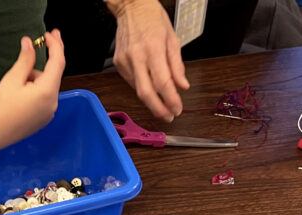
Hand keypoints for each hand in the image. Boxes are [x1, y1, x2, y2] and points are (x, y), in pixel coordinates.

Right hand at [0, 29, 65, 154]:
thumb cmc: (1, 108)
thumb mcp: (13, 78)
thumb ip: (25, 59)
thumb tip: (29, 44)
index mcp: (47, 92)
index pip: (58, 62)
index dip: (55, 45)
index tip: (49, 35)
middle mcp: (52, 103)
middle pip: (51, 75)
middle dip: (39, 66)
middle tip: (32, 54)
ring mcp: (49, 113)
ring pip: (46, 86)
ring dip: (34, 80)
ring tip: (15, 88)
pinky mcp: (43, 118)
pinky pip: (43, 98)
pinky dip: (34, 92)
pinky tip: (18, 97)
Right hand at [110, 0, 188, 121]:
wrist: (131, 7)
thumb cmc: (152, 18)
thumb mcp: (172, 38)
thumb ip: (177, 65)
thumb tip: (182, 85)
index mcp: (153, 49)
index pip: (163, 83)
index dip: (171, 100)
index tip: (177, 109)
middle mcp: (137, 56)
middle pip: (146, 93)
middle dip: (158, 109)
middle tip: (168, 117)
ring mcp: (125, 61)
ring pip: (138, 90)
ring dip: (152, 100)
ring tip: (162, 102)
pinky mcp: (118, 64)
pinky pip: (132, 82)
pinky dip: (143, 87)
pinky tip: (150, 86)